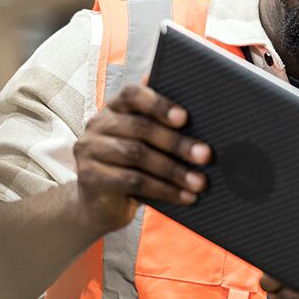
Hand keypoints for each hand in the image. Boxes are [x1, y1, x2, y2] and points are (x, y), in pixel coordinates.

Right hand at [72, 84, 210, 230]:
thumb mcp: (147, 145)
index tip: (185, 117)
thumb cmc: (132, 167)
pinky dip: (163, 190)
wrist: (100, 204)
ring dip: (174, 170)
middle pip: (140, 128)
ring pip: (137, 156)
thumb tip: (209, 123)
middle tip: (205, 155)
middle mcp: (98, 124)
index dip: (159, 104)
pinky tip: (184, 196)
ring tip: (200, 182)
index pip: (133, 94)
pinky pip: (132, 181)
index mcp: (115, 108)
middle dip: (177, 142)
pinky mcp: (89, 177)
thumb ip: (165, 128)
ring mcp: (90, 150)